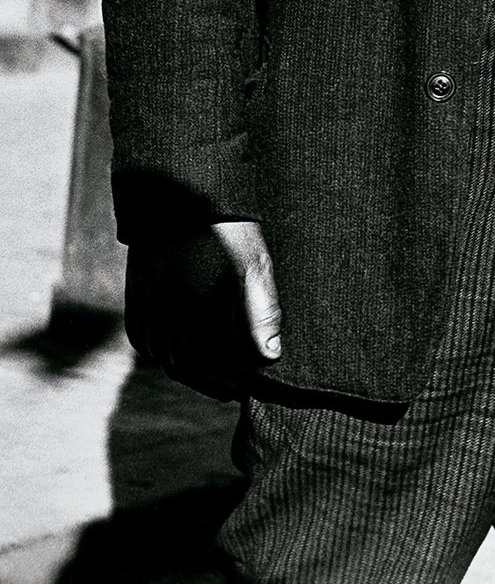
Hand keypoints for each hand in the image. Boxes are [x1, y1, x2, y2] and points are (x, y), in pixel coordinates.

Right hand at [124, 219, 280, 399]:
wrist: (176, 197)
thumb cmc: (224, 230)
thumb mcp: (252, 264)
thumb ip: (262, 312)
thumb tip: (269, 356)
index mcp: (203, 317)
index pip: (222, 369)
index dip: (239, 379)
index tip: (251, 382)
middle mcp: (172, 323)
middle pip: (195, 371)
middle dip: (217, 381)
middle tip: (235, 386)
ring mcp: (151, 317)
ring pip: (171, 363)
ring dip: (193, 372)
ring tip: (214, 375)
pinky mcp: (137, 308)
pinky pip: (149, 346)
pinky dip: (165, 356)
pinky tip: (180, 355)